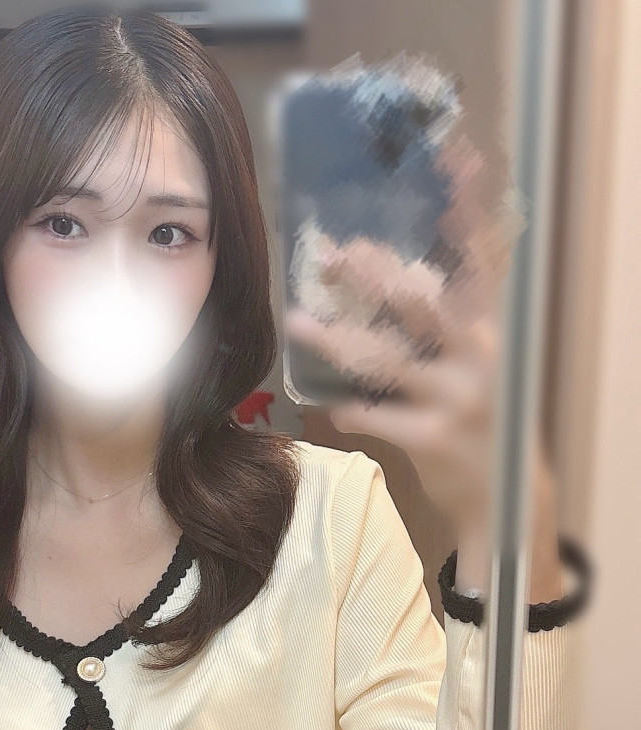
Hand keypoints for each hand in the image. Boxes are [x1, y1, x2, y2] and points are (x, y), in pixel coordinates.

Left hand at [285, 133, 523, 532]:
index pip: (481, 258)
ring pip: (384, 359)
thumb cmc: (485, 419)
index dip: (468, 207)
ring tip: (298, 321)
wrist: (506, 498)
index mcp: (494, 329)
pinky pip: (373, 414)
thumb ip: (447, 323)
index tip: (453, 156)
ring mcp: (455, 398)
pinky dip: (349, 408)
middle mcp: (479, 356)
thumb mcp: (482, 364)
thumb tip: (387, 274)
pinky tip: (332, 405)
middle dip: (374, 274)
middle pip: (419, 302)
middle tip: (332, 252)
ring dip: (335, 340)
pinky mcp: (430, 438)